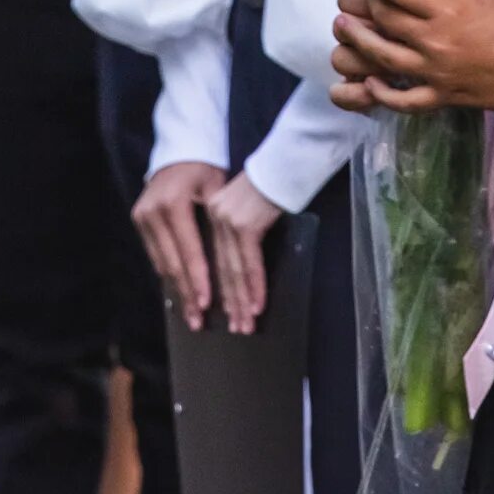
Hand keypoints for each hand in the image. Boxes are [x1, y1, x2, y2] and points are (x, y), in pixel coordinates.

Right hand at [134, 160, 226, 328]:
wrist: (179, 149)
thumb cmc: (204, 169)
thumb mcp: (215, 189)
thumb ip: (217, 221)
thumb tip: (228, 263)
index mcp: (173, 203)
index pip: (189, 249)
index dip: (198, 278)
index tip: (207, 303)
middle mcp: (152, 212)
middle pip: (172, 262)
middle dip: (187, 293)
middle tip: (198, 321)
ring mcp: (142, 217)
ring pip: (161, 263)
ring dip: (176, 289)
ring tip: (190, 314)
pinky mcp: (139, 220)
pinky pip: (155, 255)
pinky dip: (169, 274)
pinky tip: (179, 293)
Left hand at [203, 171, 286, 334]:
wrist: (284, 164)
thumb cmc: (269, 188)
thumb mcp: (245, 211)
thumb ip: (236, 234)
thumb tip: (237, 274)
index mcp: (209, 215)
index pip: (209, 259)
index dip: (212, 289)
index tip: (214, 313)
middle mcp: (213, 218)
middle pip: (219, 269)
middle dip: (228, 303)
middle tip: (235, 328)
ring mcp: (227, 221)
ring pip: (233, 270)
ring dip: (241, 301)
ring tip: (245, 325)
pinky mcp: (244, 224)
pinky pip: (249, 263)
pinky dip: (254, 286)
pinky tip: (257, 304)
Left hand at [327, 0, 493, 114]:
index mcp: (449, 10)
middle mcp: (435, 41)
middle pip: (384, 20)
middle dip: (363, 4)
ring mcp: (436, 73)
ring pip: (383, 58)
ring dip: (359, 42)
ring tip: (343, 29)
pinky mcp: (444, 97)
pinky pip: (405, 101)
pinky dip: (383, 94)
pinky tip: (369, 82)